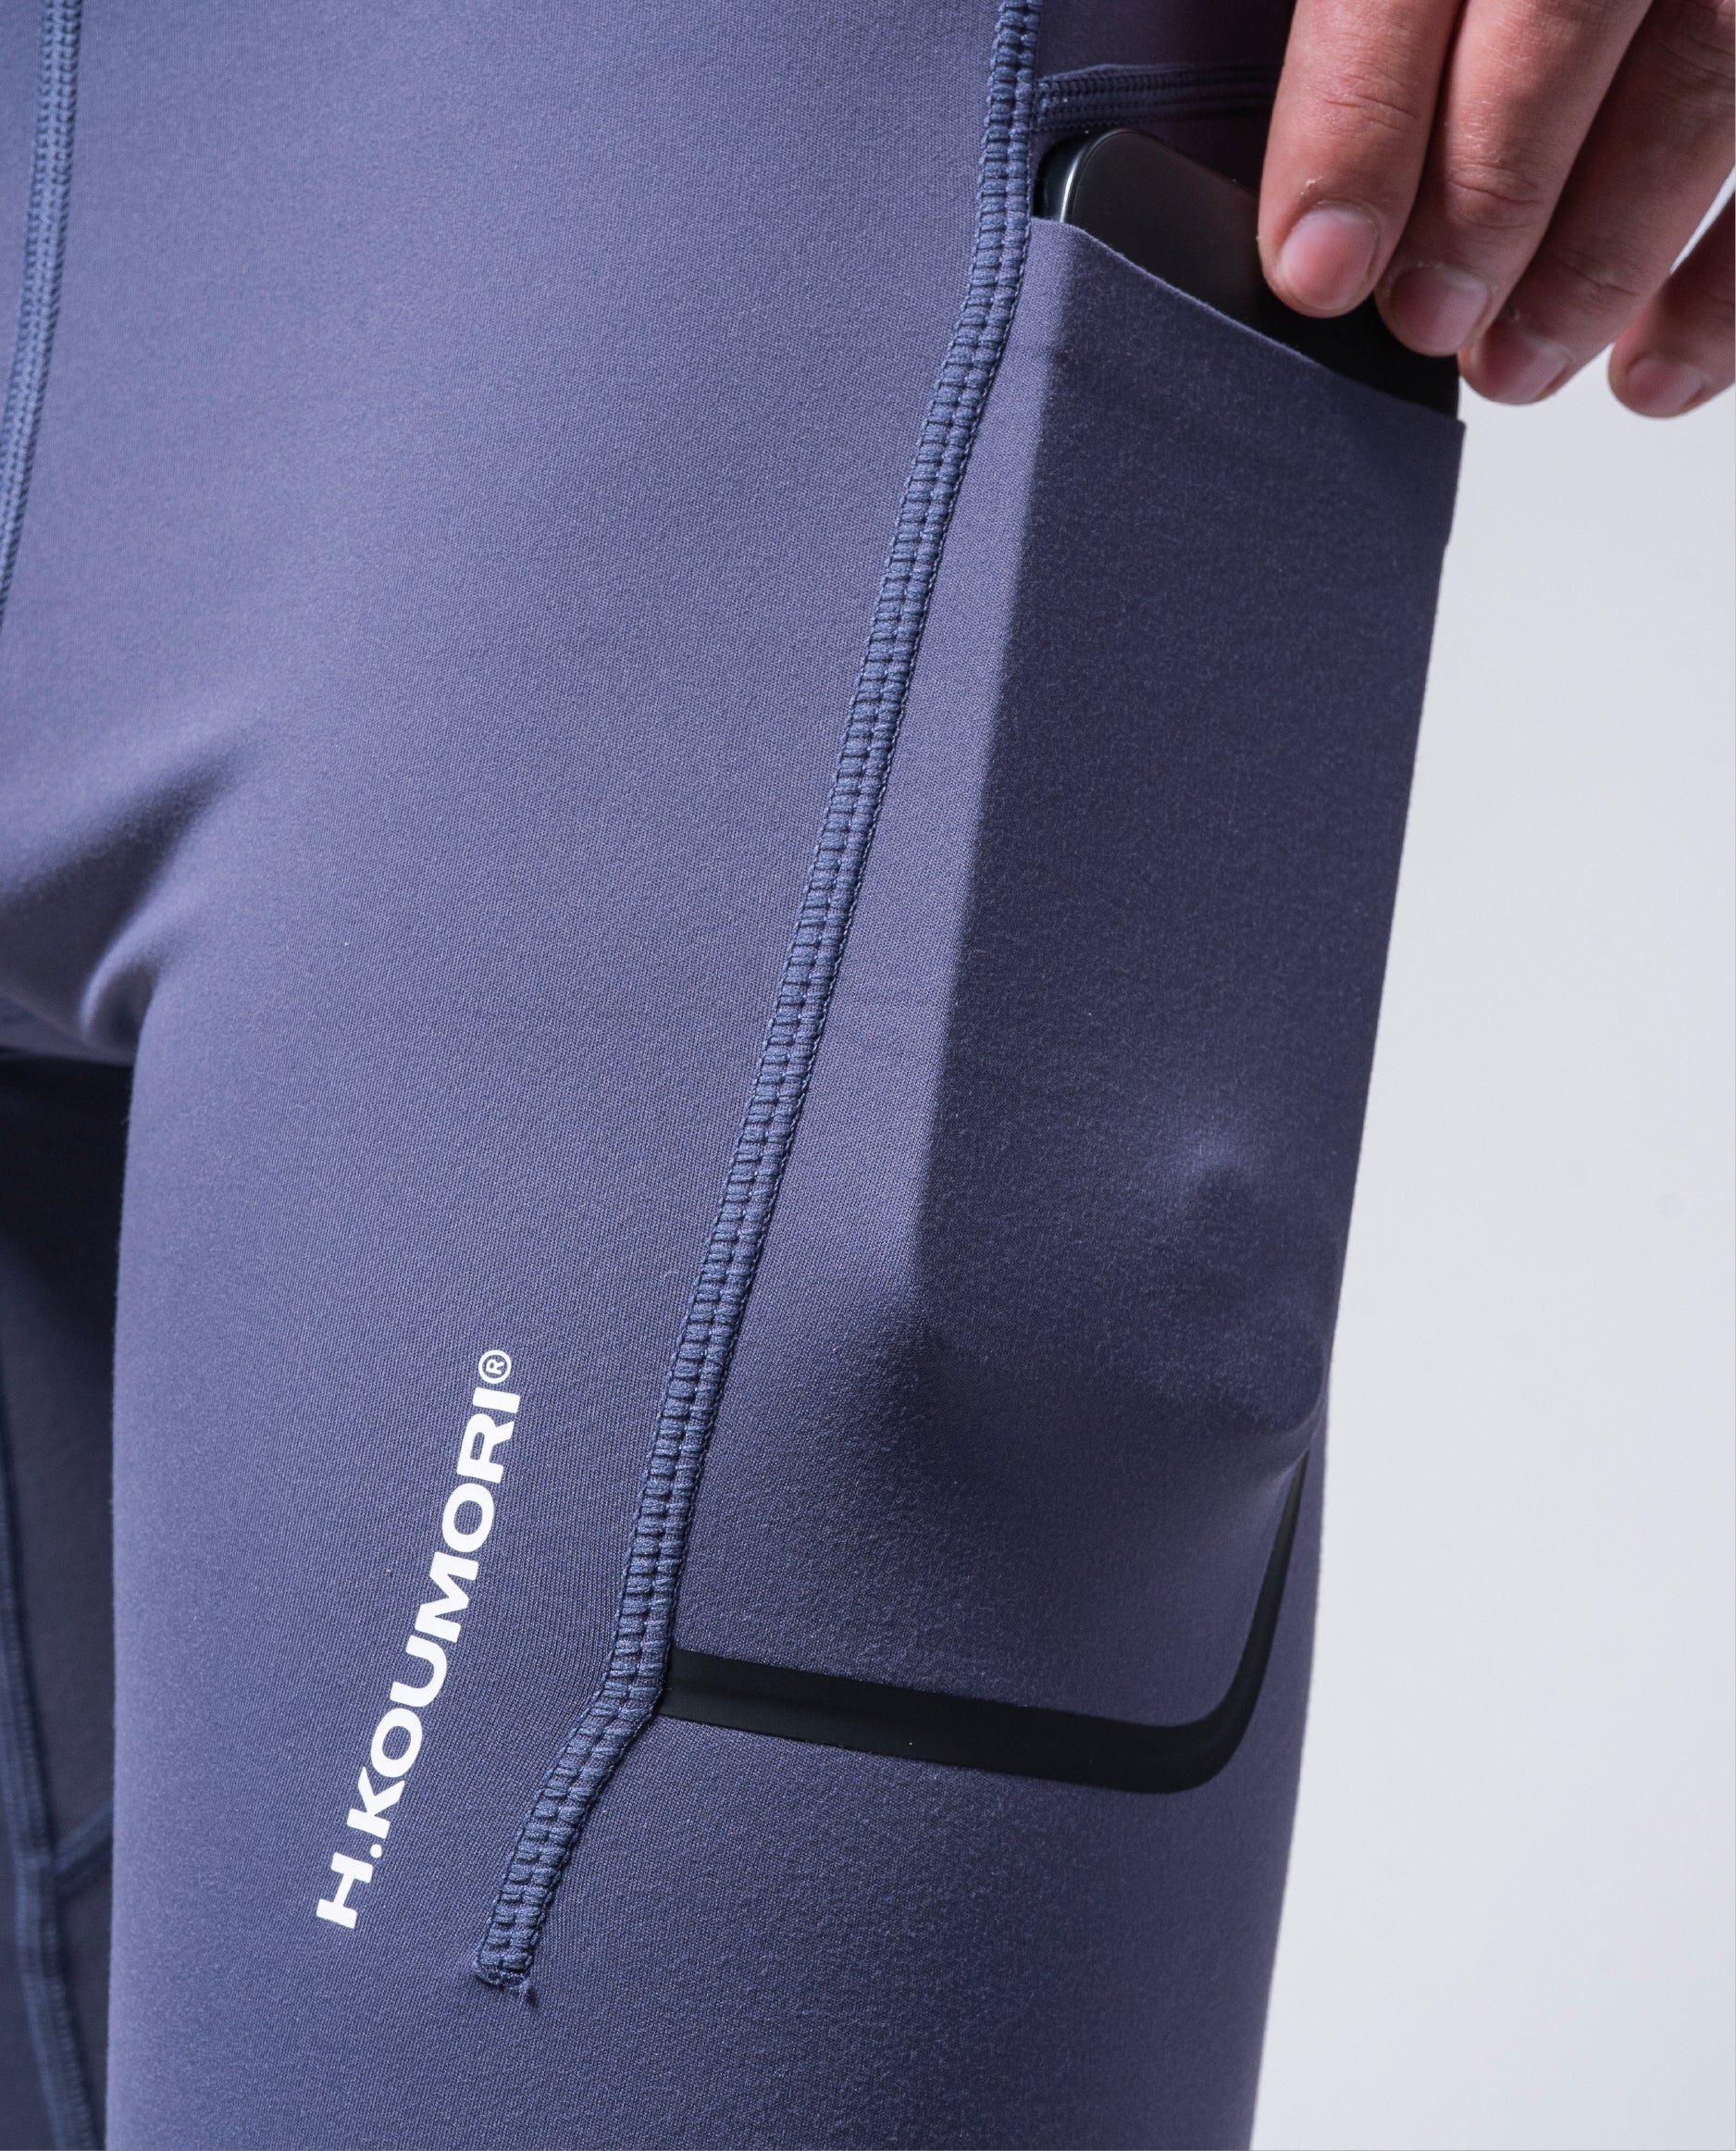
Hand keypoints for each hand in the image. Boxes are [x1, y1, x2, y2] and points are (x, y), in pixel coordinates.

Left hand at [1257, 0, 1733, 415]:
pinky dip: (1731, 282)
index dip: (1360, 118)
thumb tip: (1295, 192)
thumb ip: (1352, 17)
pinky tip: (1656, 368)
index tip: (1319, 267)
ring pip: (1706, 77)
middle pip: (1565, 12)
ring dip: (1604, 253)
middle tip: (1427, 324)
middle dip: (1488, 194)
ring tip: (1515, 366)